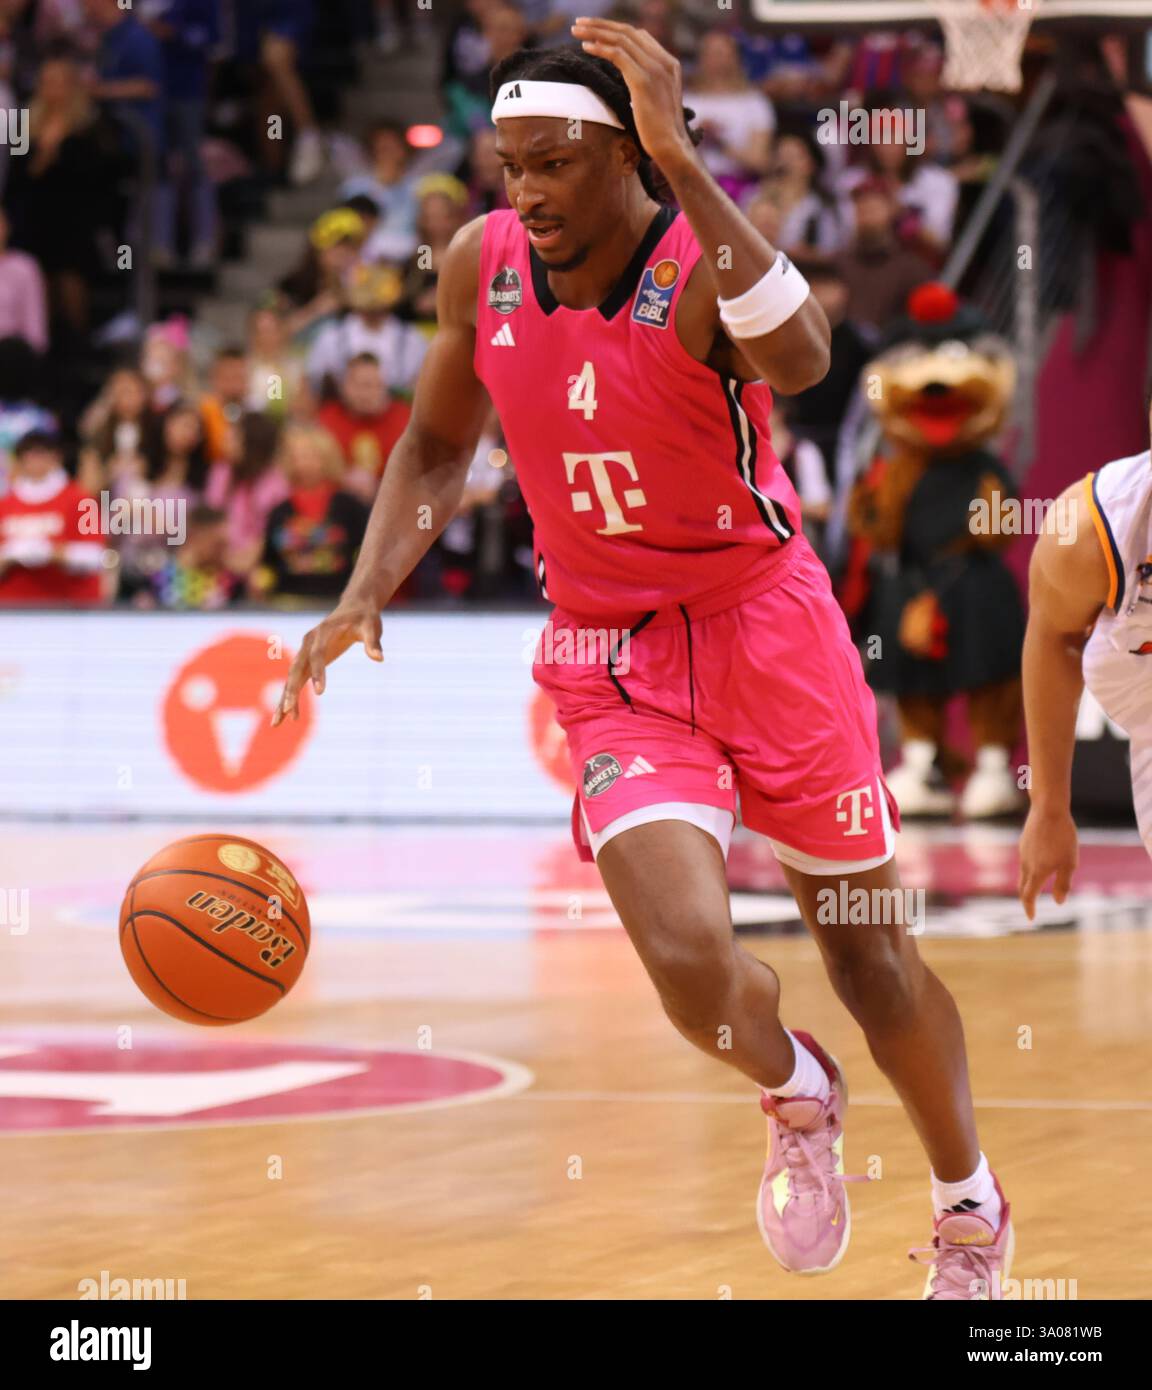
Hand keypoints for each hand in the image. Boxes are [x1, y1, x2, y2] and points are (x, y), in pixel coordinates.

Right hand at [272, 599, 382, 725]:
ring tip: (277, 722)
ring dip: (285, 698)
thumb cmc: (364, 617)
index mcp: (323, 632)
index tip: (320, 692)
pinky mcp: (308, 661)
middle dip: (292, 689)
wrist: (355, 607)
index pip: (318, 654)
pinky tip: (287, 716)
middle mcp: (309, 642)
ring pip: (292, 677)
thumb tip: (379, 658)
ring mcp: (306, 652)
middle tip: (289, 710)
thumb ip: (373, 642)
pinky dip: (290, 697)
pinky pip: (296, 681)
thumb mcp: (371, 626)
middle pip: (297, 668)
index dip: (318, 673)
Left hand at [570, 17, 692, 167]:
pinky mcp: (643, 81)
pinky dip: (600, 48)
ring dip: (595, 32)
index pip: (640, 36)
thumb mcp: (657, 103)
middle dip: (601, 25)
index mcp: (669, 64)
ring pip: (621, 40)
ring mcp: (655, 70)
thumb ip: (647, 87)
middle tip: (580, 24)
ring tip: (576, 30)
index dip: (615, 30)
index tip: (596, 31)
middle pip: (628, 32)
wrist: (672, 148)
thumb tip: (631, 86)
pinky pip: (618, 55)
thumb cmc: (661, 133)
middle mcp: (663, 62)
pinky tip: (586, 47)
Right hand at [1018, 804, 1078, 920]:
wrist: (1048, 809)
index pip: (1028, 896)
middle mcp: (1026, 864)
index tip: (1031, 918)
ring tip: (1036, 886)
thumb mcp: (1069, 863)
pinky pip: (1024, 860)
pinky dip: (1029, 869)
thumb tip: (1059, 903)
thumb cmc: (1063, 837)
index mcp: (1037, 872)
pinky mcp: (1024, 843)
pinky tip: (1039, 862)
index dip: (1030, 909)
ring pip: (1023, 873)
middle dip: (1026, 899)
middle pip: (1022, 887)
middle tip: (1030, 906)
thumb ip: (1063, 884)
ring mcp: (1023, 852)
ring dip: (1028, 883)